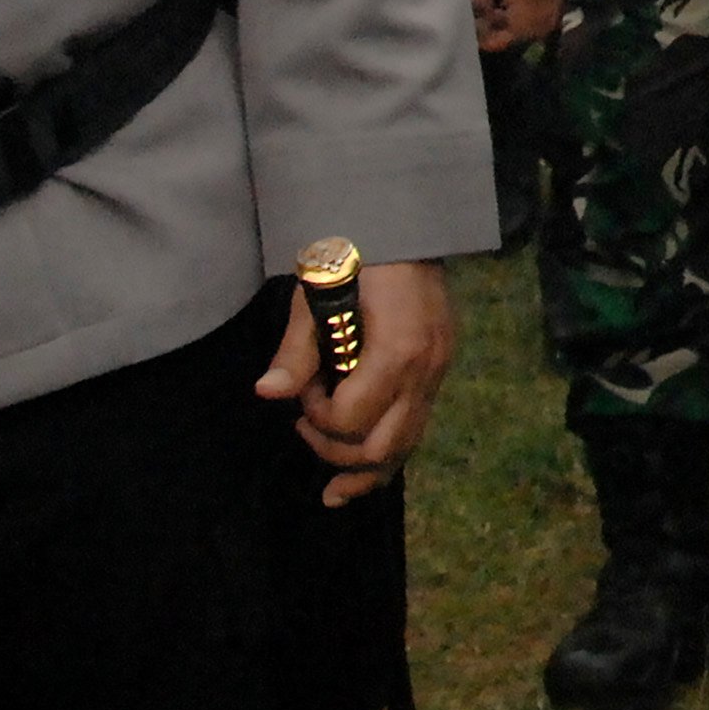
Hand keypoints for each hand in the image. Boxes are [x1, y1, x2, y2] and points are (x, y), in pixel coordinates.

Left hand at [257, 259, 457, 506]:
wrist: (408, 220)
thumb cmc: (357, 249)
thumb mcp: (317, 291)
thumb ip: (297, 348)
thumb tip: (268, 393)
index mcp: (398, 349)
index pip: (349, 419)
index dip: (314, 415)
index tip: (302, 387)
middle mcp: (426, 370)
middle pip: (381, 449)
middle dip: (335, 453)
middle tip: (304, 427)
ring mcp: (439, 372)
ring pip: (406, 448)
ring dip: (364, 470)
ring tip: (333, 489)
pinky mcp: (440, 369)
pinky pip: (416, 428)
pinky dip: (388, 453)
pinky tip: (362, 472)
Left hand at [463, 0, 567, 51]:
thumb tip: (481, 18)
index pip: (522, 29)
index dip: (502, 39)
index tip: (483, 38)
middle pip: (540, 25)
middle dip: (517, 33)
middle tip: (492, 27)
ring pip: (550, 12)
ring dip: (528, 20)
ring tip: (503, 12)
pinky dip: (536, 5)